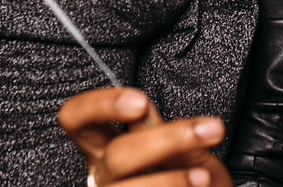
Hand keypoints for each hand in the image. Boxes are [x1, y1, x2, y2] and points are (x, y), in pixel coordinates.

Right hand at [58, 86, 233, 186]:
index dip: (99, 106)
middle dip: (169, 140)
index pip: (76, 118)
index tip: (140, 103)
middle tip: (206, 131)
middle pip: (116, 155)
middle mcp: (102, 174)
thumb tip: (145, 113)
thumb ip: (163, 130)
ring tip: (204, 176)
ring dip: (176, 179)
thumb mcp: (183, 147)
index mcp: (106, 146)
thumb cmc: (194, 178)